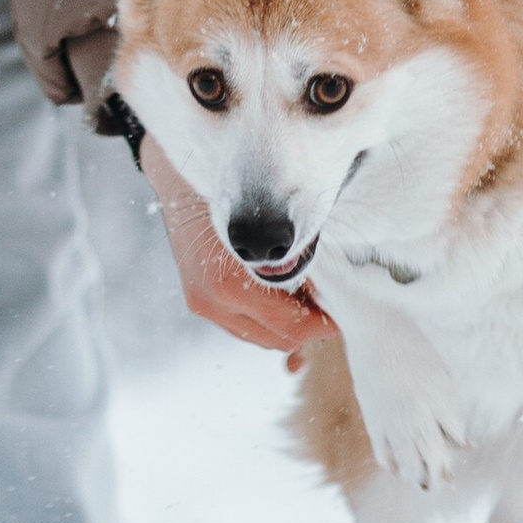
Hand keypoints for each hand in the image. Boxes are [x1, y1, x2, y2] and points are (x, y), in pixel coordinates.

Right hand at [138, 138, 337, 357]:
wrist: (184, 183)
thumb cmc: (237, 197)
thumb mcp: (274, 228)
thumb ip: (299, 266)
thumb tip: (327, 293)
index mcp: (232, 287)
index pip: (290, 327)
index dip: (321, 325)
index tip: (339, 313)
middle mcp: (214, 303)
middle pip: (276, 339)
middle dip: (306, 328)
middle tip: (326, 307)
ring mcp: (204, 306)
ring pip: (259, 337)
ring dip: (284, 326)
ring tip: (304, 301)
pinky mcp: (199, 303)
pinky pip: (242, 326)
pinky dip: (264, 319)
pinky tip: (278, 298)